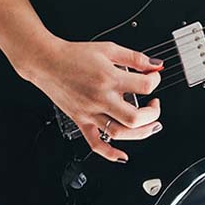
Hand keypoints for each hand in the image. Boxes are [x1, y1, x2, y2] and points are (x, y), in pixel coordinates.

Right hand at [23, 38, 163, 162]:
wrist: (49, 62)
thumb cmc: (75, 54)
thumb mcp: (109, 49)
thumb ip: (134, 58)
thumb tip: (155, 65)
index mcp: (110, 79)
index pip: (144, 87)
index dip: (155, 81)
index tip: (154, 77)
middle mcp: (101, 99)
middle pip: (135, 118)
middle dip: (153, 114)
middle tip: (155, 105)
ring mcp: (91, 113)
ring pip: (119, 133)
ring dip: (140, 133)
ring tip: (149, 125)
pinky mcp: (81, 121)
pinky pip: (95, 143)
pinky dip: (110, 154)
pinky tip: (121, 155)